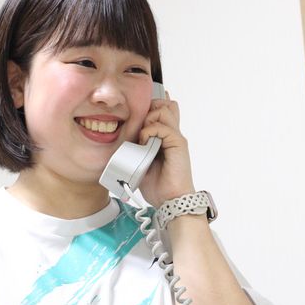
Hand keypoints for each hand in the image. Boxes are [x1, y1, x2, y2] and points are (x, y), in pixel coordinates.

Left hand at [136, 90, 195, 206]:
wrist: (170, 200)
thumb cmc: (158, 185)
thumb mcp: (142, 161)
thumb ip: (138, 147)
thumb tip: (125, 137)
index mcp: (165, 137)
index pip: (163, 109)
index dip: (151, 106)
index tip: (137, 113)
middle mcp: (172, 134)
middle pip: (164, 104)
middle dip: (148, 109)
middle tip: (139, 126)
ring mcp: (176, 138)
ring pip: (164, 110)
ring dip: (148, 119)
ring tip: (142, 136)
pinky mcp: (178, 143)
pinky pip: (163, 127)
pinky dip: (149, 131)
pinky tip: (144, 143)